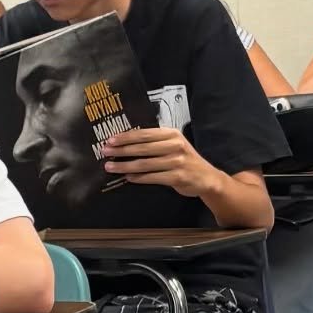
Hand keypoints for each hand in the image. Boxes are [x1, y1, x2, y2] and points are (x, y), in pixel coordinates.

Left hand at [104, 127, 218, 197]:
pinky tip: (128, 177)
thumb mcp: (173, 145)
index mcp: (172, 134)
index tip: (110, 140)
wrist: (207, 178)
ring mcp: (177, 162)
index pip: (144, 134)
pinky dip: (138, 178)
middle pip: (142, 148)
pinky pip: (152, 177)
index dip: (125, 137)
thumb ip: (155, 143)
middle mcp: (175, 146)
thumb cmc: (185, 160)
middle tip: (105, 152)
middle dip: (121, 151)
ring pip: (145, 164)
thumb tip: (126, 144)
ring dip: (125, 166)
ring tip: (110, 167)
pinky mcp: (177, 177)